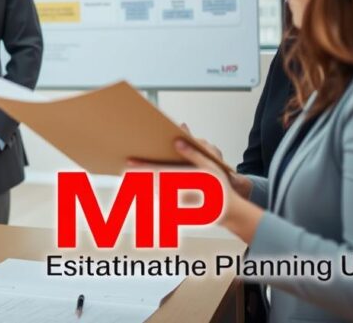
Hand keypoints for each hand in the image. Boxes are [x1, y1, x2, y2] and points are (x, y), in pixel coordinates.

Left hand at [127, 123, 261, 242]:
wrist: (227, 211)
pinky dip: (150, 192)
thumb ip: (192, 153)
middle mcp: (176, 195)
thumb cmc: (219, 186)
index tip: (130, 161)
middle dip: (138, 175)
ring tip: (131, 174)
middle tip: (125, 166)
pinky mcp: (175, 209)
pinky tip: (145, 185)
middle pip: (150, 184)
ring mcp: (175, 204)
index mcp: (183, 182)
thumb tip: (177, 141)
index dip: (143, 167)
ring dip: (141, 184)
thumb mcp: (209, 165)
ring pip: (152, 193)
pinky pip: (159, 199)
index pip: (157, 173)